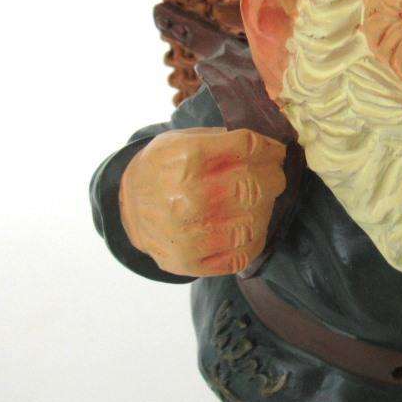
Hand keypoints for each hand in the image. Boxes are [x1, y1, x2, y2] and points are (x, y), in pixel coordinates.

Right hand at [119, 128, 286, 276]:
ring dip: (265, 207)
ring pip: (255, 220)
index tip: (275, 151)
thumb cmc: (162, 168)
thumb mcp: (181, 139)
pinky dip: (255, 236)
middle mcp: (186, 199)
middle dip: (272, 177)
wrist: (127, 208)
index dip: (270, 149)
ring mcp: (189, 235)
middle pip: (255, 185)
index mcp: (185, 159)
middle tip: (273, 174)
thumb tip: (267, 145)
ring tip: (259, 199)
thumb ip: (223, 138)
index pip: (248, 149)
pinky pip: (244, 252)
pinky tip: (247, 222)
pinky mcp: (191, 262)